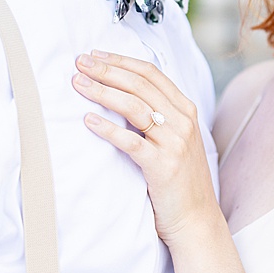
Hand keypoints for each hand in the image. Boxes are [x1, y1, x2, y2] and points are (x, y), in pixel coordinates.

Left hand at [74, 52, 215, 242]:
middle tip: (79, 63)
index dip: (121, 61)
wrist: (195, 218)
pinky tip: (87, 120)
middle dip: (106, 70)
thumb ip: (158, 117)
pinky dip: (107, 128)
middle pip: (140, 85)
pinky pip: (130, 141)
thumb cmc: (179, 180)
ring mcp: (174, 143)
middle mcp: (183, 122)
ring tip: (78, 84)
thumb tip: (121, 95)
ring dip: (102, 91)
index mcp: (186, 111)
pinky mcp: (162, 165)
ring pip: (134, 106)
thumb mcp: (175, 140)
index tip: (96, 55)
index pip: (152, 74)